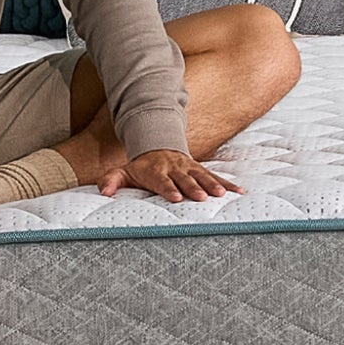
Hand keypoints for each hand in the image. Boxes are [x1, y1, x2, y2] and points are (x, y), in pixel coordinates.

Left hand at [98, 149, 243, 201]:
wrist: (157, 147)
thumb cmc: (140, 168)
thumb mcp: (123, 171)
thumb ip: (112, 180)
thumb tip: (103, 192)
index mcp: (155, 170)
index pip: (161, 181)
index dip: (168, 188)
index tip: (175, 197)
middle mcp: (173, 168)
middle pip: (184, 178)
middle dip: (192, 187)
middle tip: (200, 197)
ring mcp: (188, 167)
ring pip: (201, 175)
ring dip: (212, 184)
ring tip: (221, 194)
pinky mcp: (200, 169)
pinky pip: (215, 175)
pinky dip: (227, 183)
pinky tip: (239, 192)